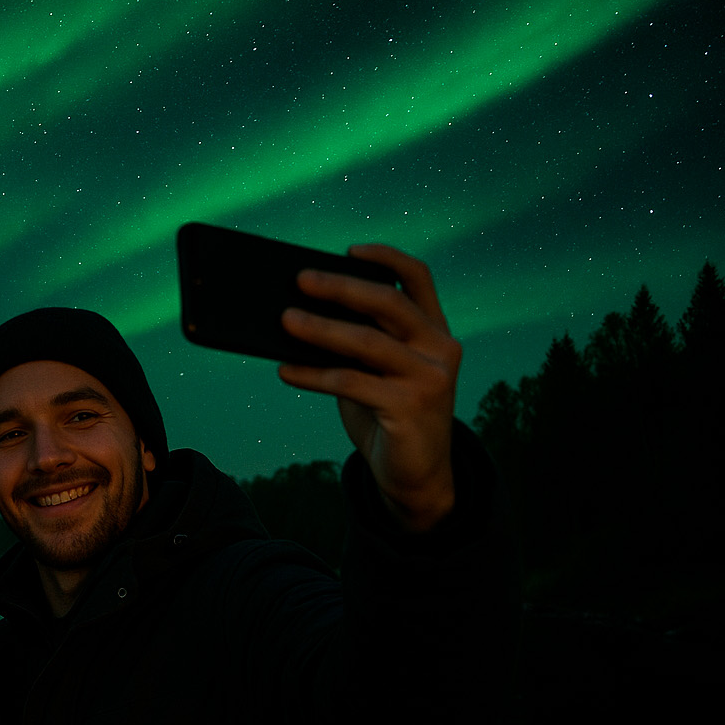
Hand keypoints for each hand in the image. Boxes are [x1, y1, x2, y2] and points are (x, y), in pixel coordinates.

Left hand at [277, 244, 459, 531]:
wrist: (415, 475)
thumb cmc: (388, 414)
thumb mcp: (378, 372)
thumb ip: (357, 343)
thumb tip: (299, 314)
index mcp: (436, 331)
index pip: (419, 279)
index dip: (386, 257)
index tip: (349, 249)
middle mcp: (440, 349)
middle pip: (388, 303)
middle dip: (340, 287)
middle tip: (300, 279)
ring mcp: (430, 378)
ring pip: (367, 342)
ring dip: (320, 328)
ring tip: (284, 319)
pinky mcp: (410, 408)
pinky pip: (351, 383)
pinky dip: (313, 375)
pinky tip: (284, 371)